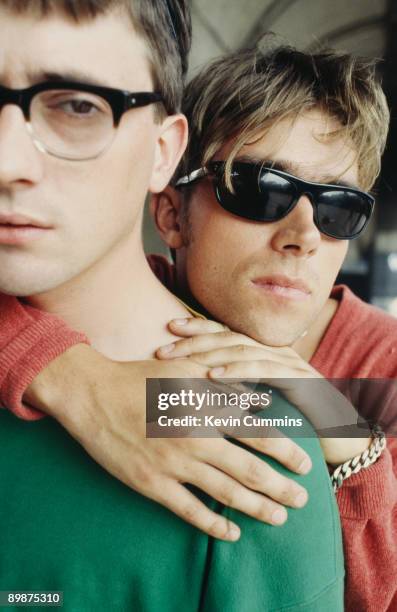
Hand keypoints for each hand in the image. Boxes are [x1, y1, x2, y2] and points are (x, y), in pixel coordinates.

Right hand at [24, 343, 311, 540]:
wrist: (93, 394)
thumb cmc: (141, 378)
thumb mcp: (186, 369)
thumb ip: (223, 384)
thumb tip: (258, 397)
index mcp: (206, 408)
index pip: (258, 433)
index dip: (286, 451)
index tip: (305, 464)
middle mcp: (196, 438)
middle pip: (249, 469)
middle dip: (280, 487)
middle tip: (302, 499)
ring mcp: (174, 464)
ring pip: (225, 492)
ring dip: (256, 508)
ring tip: (279, 518)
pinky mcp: (152, 484)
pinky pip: (189, 510)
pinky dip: (213, 524)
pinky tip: (232, 533)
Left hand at [157, 318, 371, 464]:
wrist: (341, 434)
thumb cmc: (296, 419)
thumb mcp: (260, 403)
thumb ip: (235, 392)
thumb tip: (195, 391)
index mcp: (262, 354)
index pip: (225, 333)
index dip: (197, 328)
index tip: (166, 328)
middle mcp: (273, 352)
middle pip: (227, 337)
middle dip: (192, 340)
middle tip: (161, 347)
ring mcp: (287, 363)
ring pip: (241, 349)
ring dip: (207, 352)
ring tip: (178, 358)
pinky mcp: (298, 380)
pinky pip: (263, 370)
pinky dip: (236, 371)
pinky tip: (212, 376)